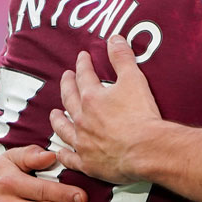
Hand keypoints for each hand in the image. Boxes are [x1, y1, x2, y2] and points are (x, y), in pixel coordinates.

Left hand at [49, 35, 165, 183]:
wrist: (146, 149)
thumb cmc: (141, 115)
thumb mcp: (134, 80)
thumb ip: (122, 58)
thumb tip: (114, 38)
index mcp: (92, 98)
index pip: (84, 76)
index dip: (83, 64)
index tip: (82, 57)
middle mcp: (82, 119)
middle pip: (69, 100)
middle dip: (67, 86)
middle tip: (65, 77)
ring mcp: (83, 142)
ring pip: (64, 129)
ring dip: (58, 120)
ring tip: (55, 114)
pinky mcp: (88, 163)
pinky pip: (70, 158)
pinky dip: (64, 154)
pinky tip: (60, 151)